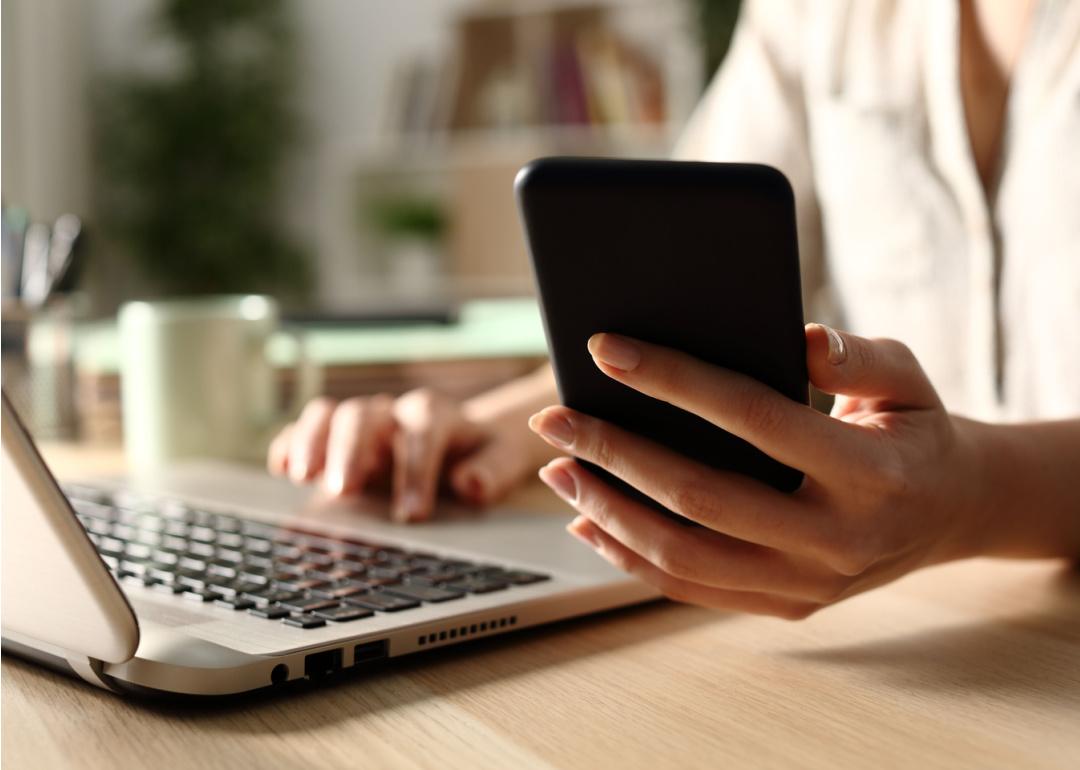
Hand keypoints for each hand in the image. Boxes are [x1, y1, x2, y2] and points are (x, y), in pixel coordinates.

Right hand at [268, 387, 542, 521]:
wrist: (463, 443)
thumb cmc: (480, 455)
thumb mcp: (500, 460)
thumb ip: (491, 470)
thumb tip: (470, 483)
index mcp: (434, 415)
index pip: (422, 429)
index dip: (416, 468)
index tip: (412, 513)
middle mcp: (391, 413)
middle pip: (364, 414)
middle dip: (352, 450)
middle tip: (345, 490)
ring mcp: (358, 425)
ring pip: (329, 415)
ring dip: (312, 442)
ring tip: (301, 476)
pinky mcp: (332, 441)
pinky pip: (303, 431)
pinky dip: (289, 445)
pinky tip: (281, 470)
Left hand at [528, 325, 992, 618]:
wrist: (951, 513)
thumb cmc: (914, 430)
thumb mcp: (909, 379)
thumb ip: (857, 357)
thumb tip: (795, 339)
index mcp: (870, 472)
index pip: (755, 418)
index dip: (674, 381)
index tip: (606, 350)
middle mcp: (837, 539)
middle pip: (700, 496)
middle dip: (614, 452)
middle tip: (554, 416)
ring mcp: (808, 583)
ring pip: (685, 555)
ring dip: (608, 511)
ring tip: (557, 469)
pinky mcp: (786, 605)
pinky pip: (692, 589)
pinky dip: (630, 557)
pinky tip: (588, 521)